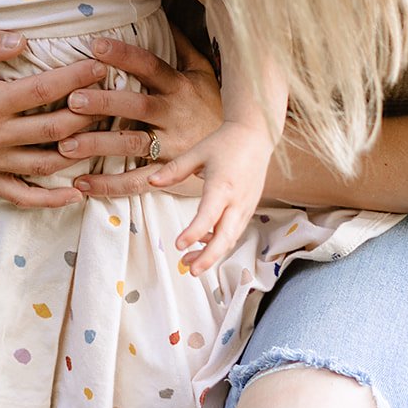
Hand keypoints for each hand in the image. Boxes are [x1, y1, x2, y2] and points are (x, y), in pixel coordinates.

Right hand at [0, 30, 108, 207]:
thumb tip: (22, 39)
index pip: (44, 91)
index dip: (75, 78)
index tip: (100, 66)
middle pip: (54, 130)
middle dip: (88, 113)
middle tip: (112, 98)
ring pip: (46, 164)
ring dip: (79, 152)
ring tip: (104, 136)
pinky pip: (21, 196)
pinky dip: (50, 200)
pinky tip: (77, 194)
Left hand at [58, 29, 223, 196]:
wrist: (240, 151)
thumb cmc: (212, 105)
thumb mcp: (202, 73)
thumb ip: (181, 46)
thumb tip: (165, 15)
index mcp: (180, 87)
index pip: (150, 67)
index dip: (124, 55)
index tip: (95, 45)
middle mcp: (174, 115)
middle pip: (137, 106)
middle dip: (104, 102)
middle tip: (73, 99)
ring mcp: (171, 146)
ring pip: (132, 144)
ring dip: (98, 145)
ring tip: (66, 144)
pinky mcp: (168, 175)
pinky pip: (136, 181)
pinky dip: (108, 185)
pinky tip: (80, 183)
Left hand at [159, 119, 274, 274]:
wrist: (256, 136)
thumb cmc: (226, 143)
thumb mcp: (197, 152)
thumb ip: (174, 170)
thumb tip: (151, 181)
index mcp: (223, 185)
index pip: (209, 215)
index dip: (195, 233)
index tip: (179, 245)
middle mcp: (238, 200)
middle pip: (226, 237)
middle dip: (209, 257)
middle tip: (190, 271)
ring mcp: (246, 206)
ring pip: (232, 238)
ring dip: (213, 253)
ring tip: (189, 264)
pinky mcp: (249, 209)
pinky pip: (235, 231)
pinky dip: (221, 242)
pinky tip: (204, 244)